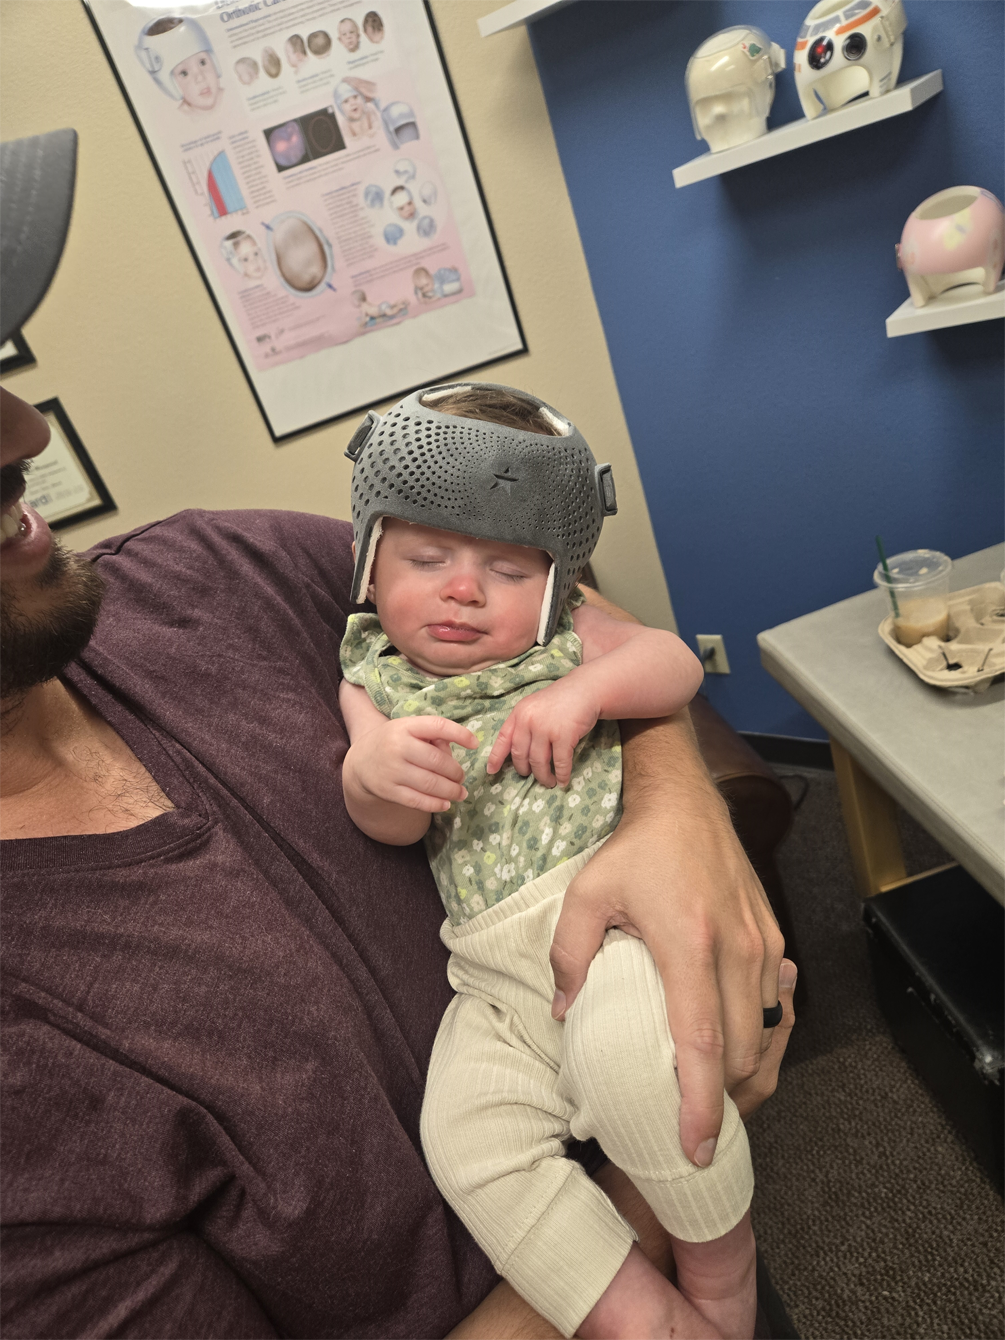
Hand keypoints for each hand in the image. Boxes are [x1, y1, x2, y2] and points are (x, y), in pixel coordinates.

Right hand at [345, 714, 476, 811]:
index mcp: (406, 726)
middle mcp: (397, 746)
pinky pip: (417, 801)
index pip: (438, 726)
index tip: (475, 744)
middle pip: (437, 761)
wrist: (361, 761)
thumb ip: (433, 738)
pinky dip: (435, 804)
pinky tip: (446, 804)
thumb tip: (453, 756)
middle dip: (456, 772)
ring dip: (451, 790)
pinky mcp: (388, 790)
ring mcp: (392, 770)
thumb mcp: (409, 730)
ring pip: (430, 783)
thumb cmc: (395, 742)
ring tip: (460, 793)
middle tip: (462, 777)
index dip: (460, 734)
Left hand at [486, 680, 598, 787]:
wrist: (586, 689)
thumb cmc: (560, 700)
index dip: (495, 757)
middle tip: (529, 776)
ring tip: (548, 782)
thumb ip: (524, 724)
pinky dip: (561, 775)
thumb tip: (516, 753)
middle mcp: (529, 720)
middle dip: (524, 770)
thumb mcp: (535, 707)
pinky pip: (560, 762)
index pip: (503, 738)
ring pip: (538, 762)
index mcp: (519, 713)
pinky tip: (562, 781)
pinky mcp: (564, 735)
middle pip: (520, 755)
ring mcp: (546, 728)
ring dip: (543, 776)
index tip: (491, 771)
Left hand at [548, 712, 786, 1166]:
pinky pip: (780, 1005)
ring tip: (719, 1105)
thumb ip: (568, 954)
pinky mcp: (773, 937)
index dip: (700, 1102)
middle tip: (696, 1133)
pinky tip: (742, 1053)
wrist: (686, 802)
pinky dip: (765, 1039)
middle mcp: (737, 950)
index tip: (697, 1148)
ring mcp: (762, 944)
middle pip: (744, 1051)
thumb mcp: (587, 893)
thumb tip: (563, 1013)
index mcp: (688, 944)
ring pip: (770, 1034)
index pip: (702, 1041)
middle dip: (726, 1103)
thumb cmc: (635, 849)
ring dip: (748, 1076)